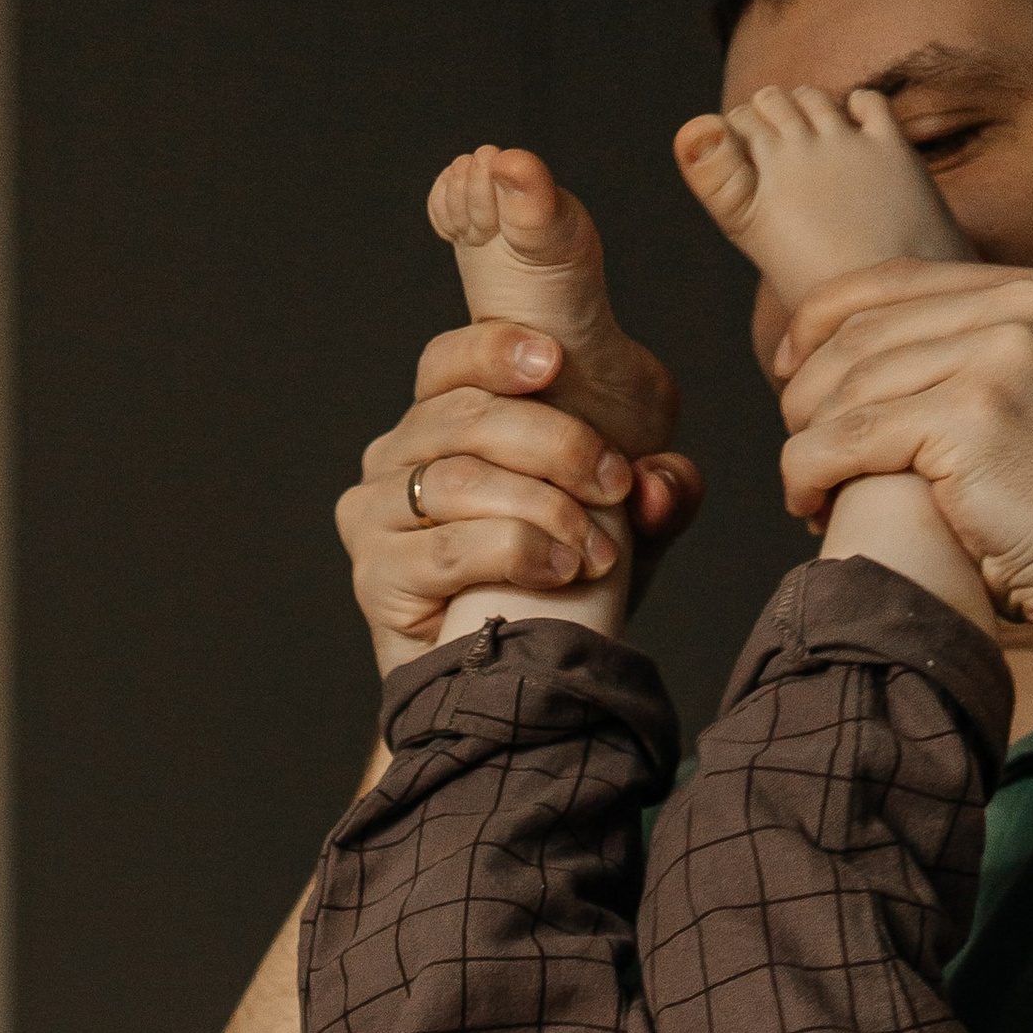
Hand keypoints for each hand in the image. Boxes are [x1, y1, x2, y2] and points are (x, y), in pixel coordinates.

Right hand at [337, 318, 703, 677]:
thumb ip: (658, 490)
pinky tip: (559, 572)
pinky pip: (450, 549)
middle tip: (615, 485)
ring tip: (597, 551)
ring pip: (459, 480)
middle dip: (556, 445)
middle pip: (466, 418)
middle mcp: (393, 457)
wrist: (508, 683)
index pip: (447, 362)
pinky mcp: (374, 576)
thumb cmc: (558, 583)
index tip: (555, 362)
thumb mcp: (624, 521)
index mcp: (438, 420)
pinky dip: (516, 553)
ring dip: (544, 509)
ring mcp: (372, 515)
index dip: (494, 350)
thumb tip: (660, 485)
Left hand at [772, 260, 1032, 616]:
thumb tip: (854, 350)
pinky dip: (810, 471)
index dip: (819, 320)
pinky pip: (849, 436)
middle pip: (859, 332)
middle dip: (805, 394)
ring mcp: (999, 355)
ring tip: (806, 489)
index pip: (892, 278)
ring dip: (806, 441)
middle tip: (798, 448)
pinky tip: (807, 503)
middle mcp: (1021, 306)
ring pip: (847, 386)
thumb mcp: (1024, 397)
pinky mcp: (970, 416)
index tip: (787, 371)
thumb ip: (962, 355)